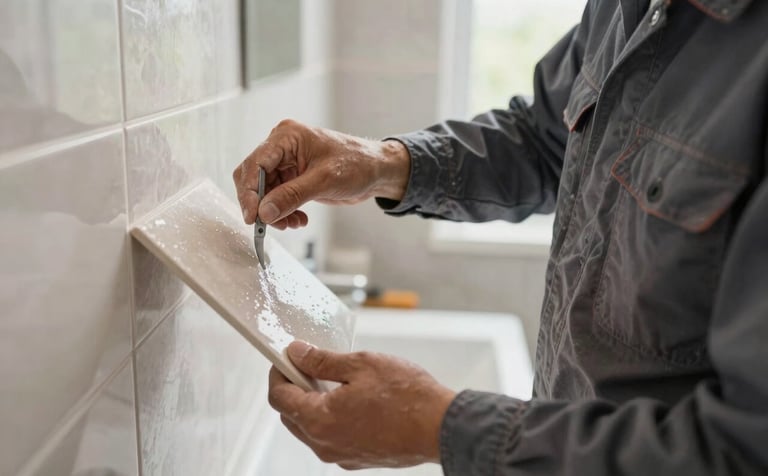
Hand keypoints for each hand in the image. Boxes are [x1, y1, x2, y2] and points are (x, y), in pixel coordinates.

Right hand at [233, 120, 409, 229]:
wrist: (376, 171)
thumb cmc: (357, 164)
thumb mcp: (324, 181)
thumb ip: (292, 196)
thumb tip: (264, 212)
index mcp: (286, 137)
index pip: (254, 164)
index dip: (248, 192)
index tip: (252, 216)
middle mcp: (282, 147)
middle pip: (254, 179)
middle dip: (261, 204)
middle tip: (270, 224)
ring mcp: (286, 163)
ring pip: (264, 192)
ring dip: (274, 212)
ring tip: (291, 223)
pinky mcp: (293, 178)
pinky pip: (277, 198)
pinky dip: (284, 212)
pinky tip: (298, 219)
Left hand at [268, 341, 455, 469]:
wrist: (441, 426)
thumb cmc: (407, 396)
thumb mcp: (361, 364)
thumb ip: (322, 360)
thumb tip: (297, 354)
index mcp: (320, 420)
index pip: (279, 398)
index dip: (278, 374)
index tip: (286, 358)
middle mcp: (325, 444)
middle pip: (291, 416)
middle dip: (293, 389)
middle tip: (308, 365)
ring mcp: (341, 455)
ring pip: (311, 429)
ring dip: (312, 405)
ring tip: (332, 379)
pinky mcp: (358, 459)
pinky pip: (331, 438)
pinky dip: (330, 418)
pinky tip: (350, 399)